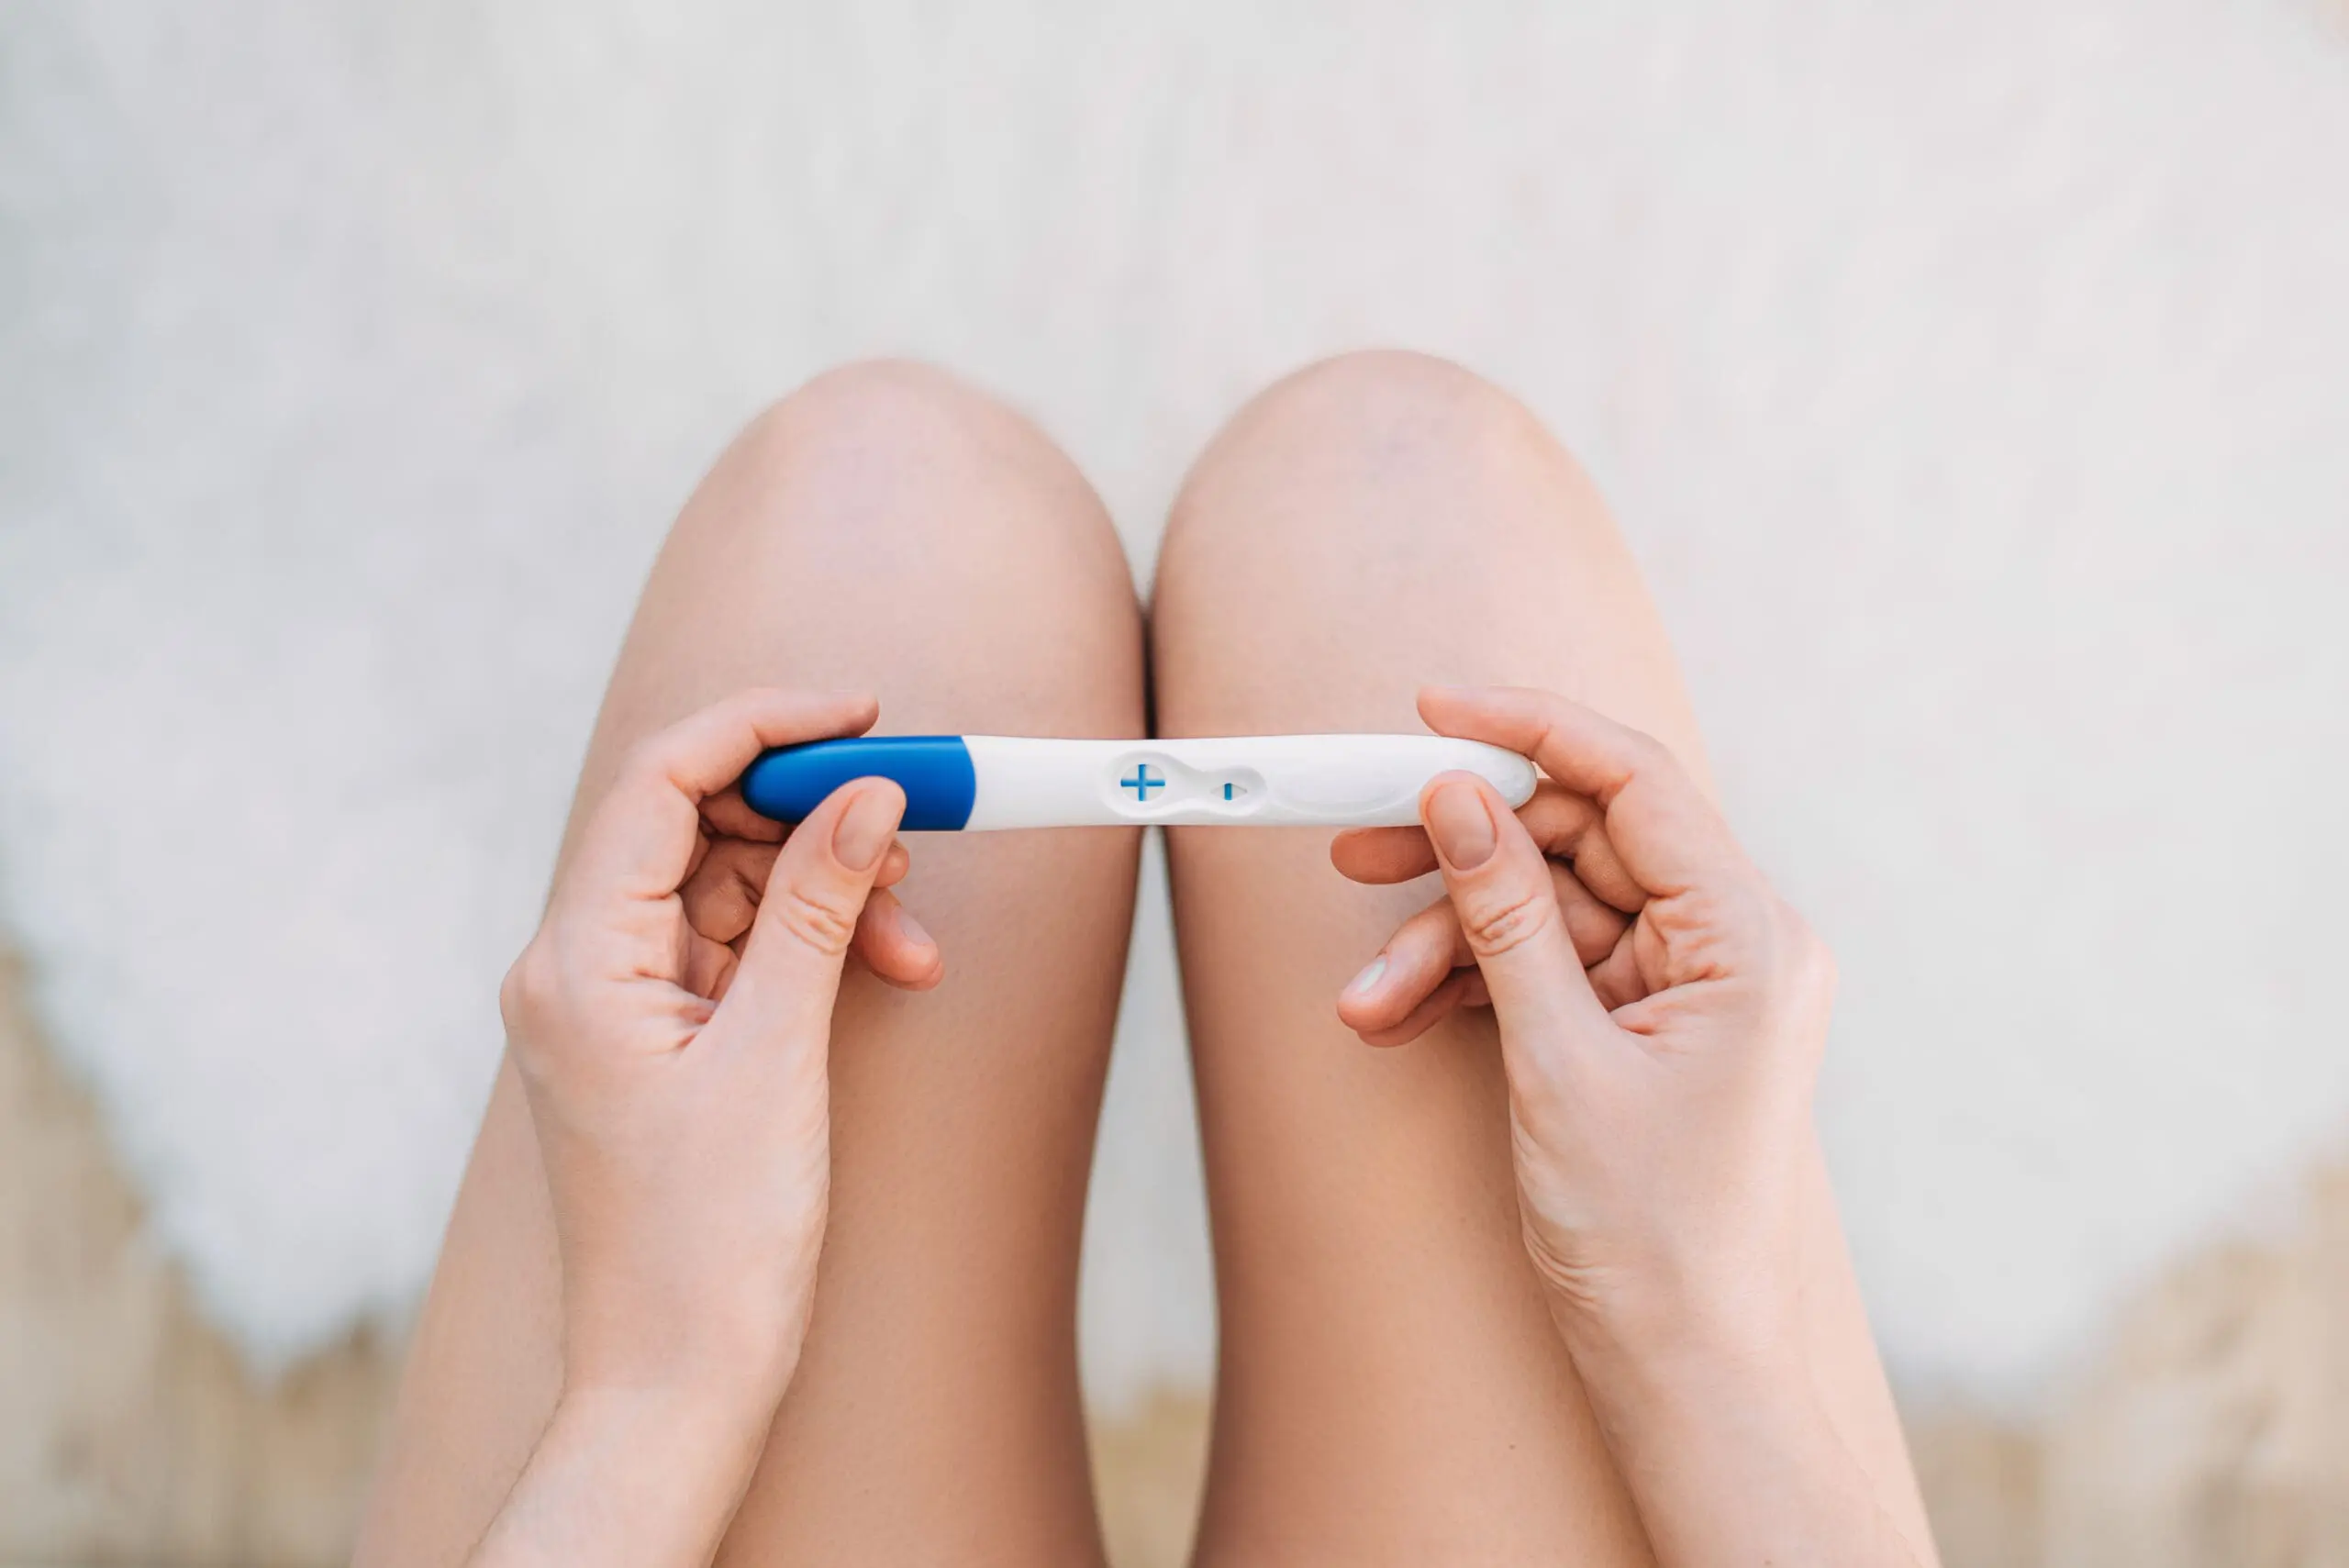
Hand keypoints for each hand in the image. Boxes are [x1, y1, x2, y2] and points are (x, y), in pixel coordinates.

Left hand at [475, 689, 939, 1567]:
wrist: (679, 1381)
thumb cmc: (708, 1244)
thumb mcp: (777, 1055)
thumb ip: (816, 908)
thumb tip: (866, 797)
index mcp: (575, 959)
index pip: (660, 783)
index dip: (763, 728)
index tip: (862, 715)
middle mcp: (579, 966)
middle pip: (697, 825)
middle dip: (811, 815)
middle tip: (915, 818)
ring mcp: (617, 1003)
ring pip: (729, 886)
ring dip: (827, 888)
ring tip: (913, 935)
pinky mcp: (660, 1038)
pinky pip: (738, 949)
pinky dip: (812, 944)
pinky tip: (885, 966)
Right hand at [1334, 685, 1827, 1359]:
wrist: (1685, 1371)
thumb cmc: (1654, 1239)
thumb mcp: (1559, 1064)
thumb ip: (1506, 919)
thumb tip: (1456, 798)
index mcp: (1748, 939)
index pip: (1634, 783)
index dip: (1529, 730)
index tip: (1432, 710)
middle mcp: (1729, 945)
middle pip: (1576, 842)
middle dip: (1459, 859)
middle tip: (1354, 850)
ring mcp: (1685, 987)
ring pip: (1544, 912)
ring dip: (1444, 945)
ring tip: (1363, 1001)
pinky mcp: (1643, 1028)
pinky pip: (1545, 969)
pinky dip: (1469, 986)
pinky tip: (1396, 1017)